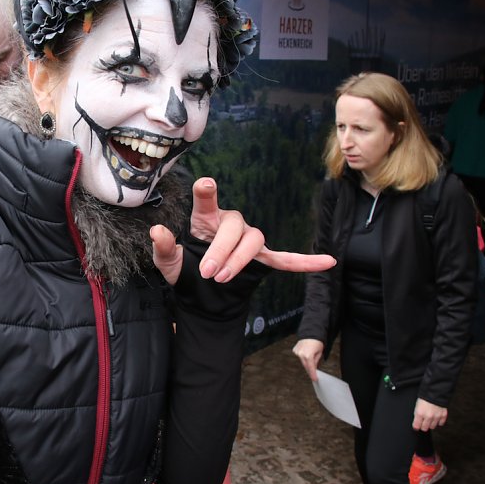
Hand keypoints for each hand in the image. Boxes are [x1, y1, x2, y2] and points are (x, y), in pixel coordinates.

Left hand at [150, 177, 335, 284]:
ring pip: (254, 241)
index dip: (207, 193)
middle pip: (234, 227)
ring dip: (239, 259)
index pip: (206, 202)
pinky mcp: (262, 260)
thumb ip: (164, 249)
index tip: (205, 185)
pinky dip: (304, 262)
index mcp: (205, 220)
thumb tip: (157, 231)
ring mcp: (249, 241)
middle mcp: (230, 224)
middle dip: (221, 250)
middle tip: (207, 272)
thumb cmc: (186, 272)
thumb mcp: (168, 265)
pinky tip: (327, 262)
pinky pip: (285, 259)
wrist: (202, 299)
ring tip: (221, 277)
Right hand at [292, 338, 324, 380]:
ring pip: (302, 361)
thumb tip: (314, 367)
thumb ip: (316, 361)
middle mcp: (301, 354)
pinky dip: (303, 357)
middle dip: (310, 370)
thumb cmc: (316, 341)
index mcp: (308, 356)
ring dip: (306, 363)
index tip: (314, 379)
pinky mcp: (295, 350)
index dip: (313, 375)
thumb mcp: (319, 353)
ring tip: (311, 360)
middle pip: (305, 366)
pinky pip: (299, 356)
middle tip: (314, 373)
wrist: (311, 332)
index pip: (311, 368)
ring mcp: (297, 352)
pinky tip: (306, 354)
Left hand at [412, 398, 446, 430]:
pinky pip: (440, 424)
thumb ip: (417, 415)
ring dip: (430, 424)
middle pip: (425, 428)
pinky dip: (438, 422)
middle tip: (423, 422)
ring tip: (430, 419)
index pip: (416, 426)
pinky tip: (436, 418)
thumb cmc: (425, 397)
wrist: (435, 392)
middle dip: (423, 426)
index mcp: (420, 413)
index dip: (416, 427)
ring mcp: (436, 416)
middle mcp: (428, 416)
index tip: (416, 426)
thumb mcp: (417, 405)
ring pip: (432, 427)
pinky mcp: (443, 415)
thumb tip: (417, 422)